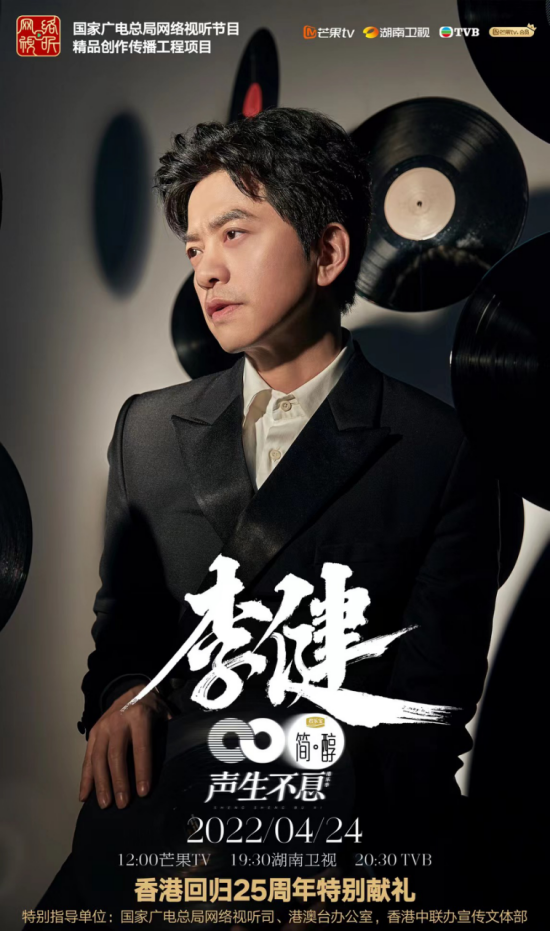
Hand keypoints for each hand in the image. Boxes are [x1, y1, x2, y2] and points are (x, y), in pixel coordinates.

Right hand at [79, 684, 171, 809]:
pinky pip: (87, 757)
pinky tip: (85, 795)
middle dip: (119, 782)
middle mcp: (118, 722)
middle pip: (116, 755)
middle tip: (122, 804)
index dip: (142, 771)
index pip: (141, 748)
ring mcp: (102, 727)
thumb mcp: (164, 714)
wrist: (131, 688)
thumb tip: (179, 761)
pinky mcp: (93, 732)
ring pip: (98, 758)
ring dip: (101, 783)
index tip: (143, 792)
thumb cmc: (151, 707)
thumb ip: (168, 734)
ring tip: (104, 804)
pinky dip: (85, 778)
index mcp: (139, 717)